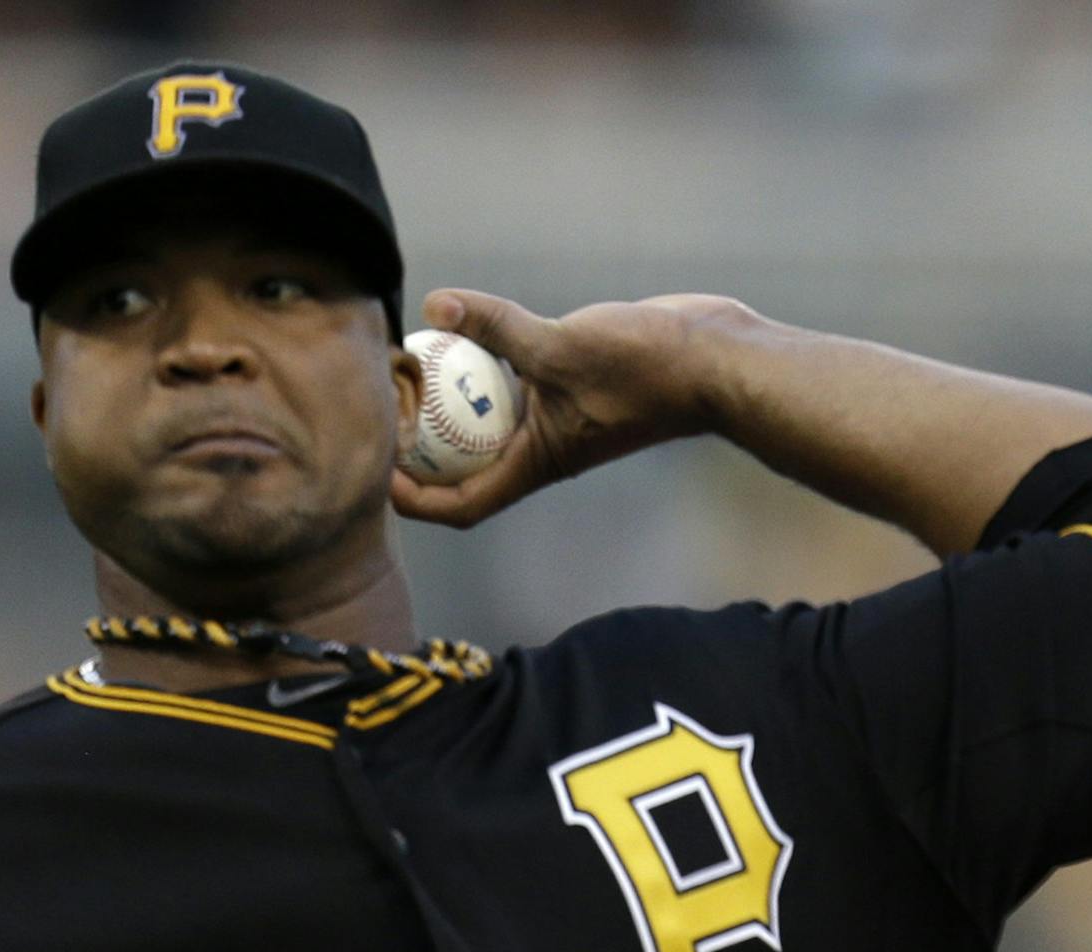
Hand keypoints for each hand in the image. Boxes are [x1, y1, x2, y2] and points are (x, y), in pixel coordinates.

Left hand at [391, 288, 751, 529]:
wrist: (715, 358)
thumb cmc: (647, 368)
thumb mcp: (560, 345)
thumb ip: (496, 325)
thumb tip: (434, 306)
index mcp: (535, 463)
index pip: (460, 504)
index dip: (412, 499)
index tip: (376, 471)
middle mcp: (540, 449)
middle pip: (462, 465)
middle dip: (419, 445)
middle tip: (382, 405)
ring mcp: (555, 417)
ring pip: (487, 419)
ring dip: (450, 401)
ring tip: (410, 364)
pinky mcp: (569, 381)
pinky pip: (514, 379)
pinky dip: (486, 362)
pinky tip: (463, 324)